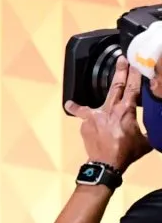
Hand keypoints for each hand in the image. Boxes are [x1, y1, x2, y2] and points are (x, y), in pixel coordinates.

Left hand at [64, 57, 151, 171]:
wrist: (106, 163)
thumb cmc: (127, 152)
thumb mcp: (145, 140)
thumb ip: (148, 129)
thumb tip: (156, 124)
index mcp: (126, 111)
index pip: (132, 89)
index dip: (135, 75)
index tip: (136, 63)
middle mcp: (110, 109)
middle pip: (116, 87)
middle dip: (120, 72)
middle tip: (121, 59)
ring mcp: (95, 115)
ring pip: (97, 99)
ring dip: (99, 91)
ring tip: (94, 85)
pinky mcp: (85, 122)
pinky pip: (82, 113)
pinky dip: (77, 109)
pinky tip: (69, 104)